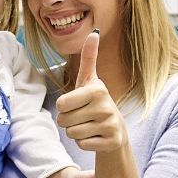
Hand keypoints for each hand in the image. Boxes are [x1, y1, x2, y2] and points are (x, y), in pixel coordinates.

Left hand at [55, 31, 127, 151]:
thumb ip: (89, 57)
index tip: (76, 104)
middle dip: (68, 121)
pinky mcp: (112, 141)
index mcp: (97, 89)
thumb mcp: (89, 80)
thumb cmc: (95, 102)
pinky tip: (95, 136)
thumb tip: (94, 32)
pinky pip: (82, 145)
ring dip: (76, 132)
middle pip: (64, 121)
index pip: (61, 104)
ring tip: (88, 125)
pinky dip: (85, 143)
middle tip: (82, 116)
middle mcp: (106, 107)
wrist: (115, 128)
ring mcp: (111, 125)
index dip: (64, 107)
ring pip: (72, 134)